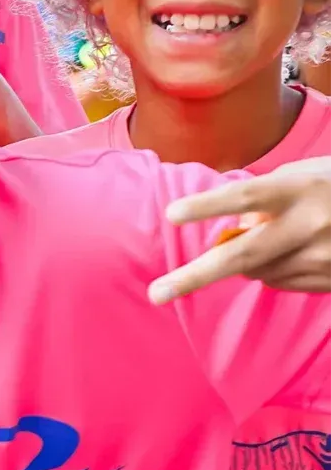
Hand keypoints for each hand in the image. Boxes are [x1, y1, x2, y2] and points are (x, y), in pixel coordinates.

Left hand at [150, 157, 330, 302]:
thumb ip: (266, 198)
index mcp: (299, 188)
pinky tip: (292, 252)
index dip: (208, 205)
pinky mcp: (330, 279)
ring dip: (247, 263)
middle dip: (194, 276)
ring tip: (270, 239)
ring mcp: (322, 256)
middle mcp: (309, 224)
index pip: (245, 194)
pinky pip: (281, 282)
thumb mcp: (303, 176)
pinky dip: (272, 271)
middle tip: (157, 293)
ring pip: (258, 273)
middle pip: (242, 255)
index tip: (172, 213)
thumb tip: (232, 230)